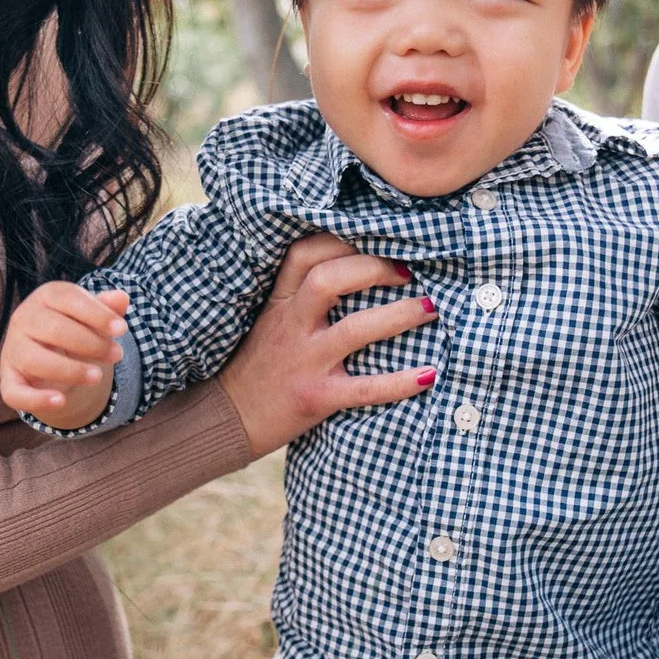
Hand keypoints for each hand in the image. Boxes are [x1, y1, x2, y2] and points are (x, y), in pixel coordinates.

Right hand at [0, 281, 128, 430]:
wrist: (50, 354)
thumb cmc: (75, 328)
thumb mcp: (91, 316)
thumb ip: (105, 308)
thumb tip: (122, 298)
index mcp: (45, 297)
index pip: (68, 298)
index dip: (96, 314)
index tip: (121, 329)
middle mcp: (23, 319)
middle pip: (53, 329)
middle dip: (90, 343)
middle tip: (116, 355)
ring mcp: (13, 350)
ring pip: (35, 360)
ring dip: (70, 370)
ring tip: (97, 376)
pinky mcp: (9, 380)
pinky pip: (15, 392)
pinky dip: (36, 399)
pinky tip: (61, 401)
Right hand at [220, 233, 441, 457]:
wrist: (227, 418)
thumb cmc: (258, 364)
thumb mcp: (270, 317)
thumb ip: (302, 293)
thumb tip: (358, 265)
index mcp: (280, 302)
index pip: (306, 254)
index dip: (344, 240)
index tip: (378, 240)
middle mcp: (291, 325)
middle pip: (329, 280)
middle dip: (375, 268)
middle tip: (409, 272)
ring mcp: (304, 361)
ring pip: (355, 330)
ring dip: (400, 315)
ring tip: (432, 309)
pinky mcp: (316, 397)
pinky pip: (364, 388)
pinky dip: (400, 382)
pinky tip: (429, 375)